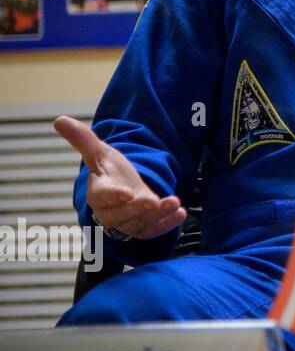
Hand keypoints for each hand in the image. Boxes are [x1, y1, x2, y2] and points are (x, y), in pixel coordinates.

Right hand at [53, 116, 185, 239]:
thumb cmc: (111, 172)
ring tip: (173, 203)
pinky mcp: (142, 229)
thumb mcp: (100, 154)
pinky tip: (180, 214)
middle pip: (123, 214)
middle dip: (139, 208)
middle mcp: (110, 212)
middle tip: (154, 201)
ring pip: (140, 223)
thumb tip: (59, 119)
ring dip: (158, 215)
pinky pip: (153, 230)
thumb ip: (83, 139)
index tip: (125, 193)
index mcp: (98, 193)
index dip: (114, 195)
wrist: (125, 189)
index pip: (103, 196)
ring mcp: (127, 223)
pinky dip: (167, 224)